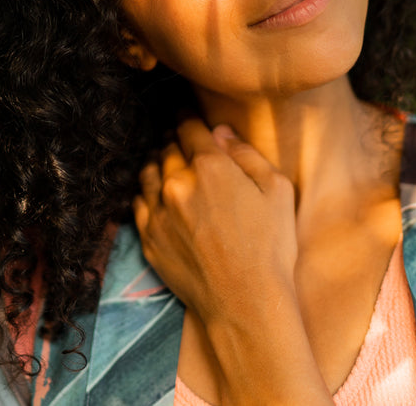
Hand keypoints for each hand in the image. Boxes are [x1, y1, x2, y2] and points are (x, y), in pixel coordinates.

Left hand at [132, 118, 298, 326]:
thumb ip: (246, 154)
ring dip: (157, 162)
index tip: (187, 113)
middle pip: (166, 147)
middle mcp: (177, 183)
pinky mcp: (148, 238)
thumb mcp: (277, 191)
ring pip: (147, 171)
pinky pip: (138, 202)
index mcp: (210, 166)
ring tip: (167, 162)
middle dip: (173, 139)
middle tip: (180, 138)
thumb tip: (220, 132)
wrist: (246, 304)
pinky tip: (156, 193)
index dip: (187, 115)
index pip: (188, 126)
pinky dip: (146, 191)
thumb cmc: (270, 248)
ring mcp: (158, 212)